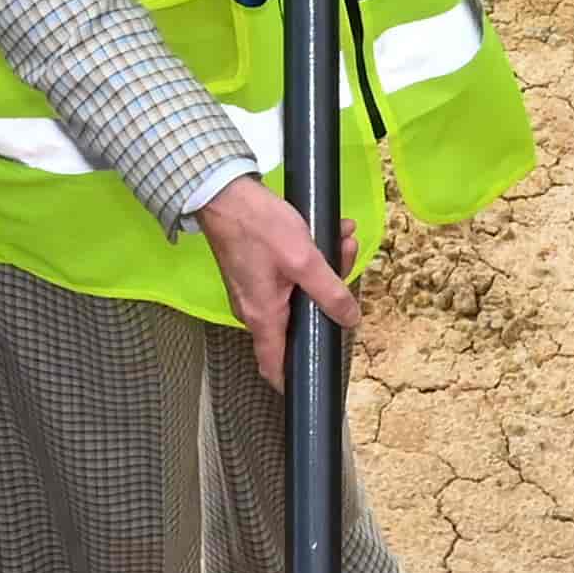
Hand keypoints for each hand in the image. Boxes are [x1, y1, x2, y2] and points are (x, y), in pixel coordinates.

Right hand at [192, 175, 355, 386]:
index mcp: (263, 317)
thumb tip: (350, 320)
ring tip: (343, 237)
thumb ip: (330, 292)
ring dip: (324, 269)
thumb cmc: (259, 227)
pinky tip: (329, 233)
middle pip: (299, 322)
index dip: (295, 379)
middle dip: (330, 296)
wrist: (223, 192)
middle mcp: (255, 310)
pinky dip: (309, 260)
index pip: (275, 367)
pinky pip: (289, 277)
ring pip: (298, 293)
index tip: (317, 378)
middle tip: (348, 259)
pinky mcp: (255, 272)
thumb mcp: (303, 259)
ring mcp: (254, 291)